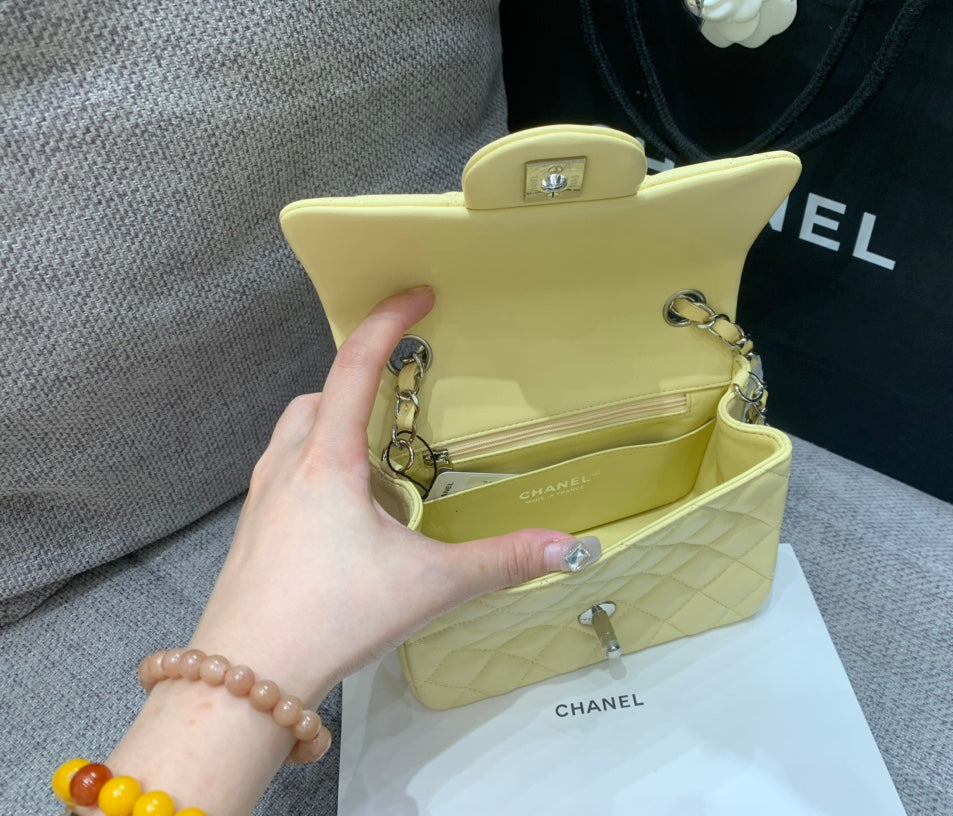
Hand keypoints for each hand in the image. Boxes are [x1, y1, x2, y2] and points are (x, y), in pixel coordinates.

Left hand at [188, 286, 585, 703]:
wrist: (243, 679)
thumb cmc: (329, 619)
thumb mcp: (428, 586)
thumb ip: (502, 561)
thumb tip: (568, 547)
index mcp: (328, 461)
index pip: (355, 365)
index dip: (389, 322)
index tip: (417, 295)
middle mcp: (287, 467)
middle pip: (319, 396)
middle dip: (360, 390)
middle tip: (405, 419)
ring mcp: (262, 499)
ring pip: (298, 435)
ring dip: (339, 436)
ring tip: (382, 484)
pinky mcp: (253, 531)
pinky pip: (286, 476)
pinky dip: (320, 476)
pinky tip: (348, 528)